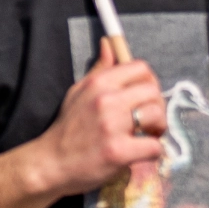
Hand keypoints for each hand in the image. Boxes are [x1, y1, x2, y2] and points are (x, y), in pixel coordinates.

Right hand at [29, 58, 165, 197]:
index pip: (140, 68)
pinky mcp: (118, 152)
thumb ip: (100, 69)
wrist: (50, 164)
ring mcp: (112, 126)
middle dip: (158, 106)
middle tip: (150, 120)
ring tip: (148, 135)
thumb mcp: (78, 92)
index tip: (146, 97)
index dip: (150, 81)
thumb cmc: (67, 128)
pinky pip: (153, 146)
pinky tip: (141, 153)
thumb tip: (109, 44)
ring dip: (158, 128)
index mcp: (99, 83)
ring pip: (157, 115)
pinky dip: (153, 152)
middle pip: (153, 90)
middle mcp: (106, 100)